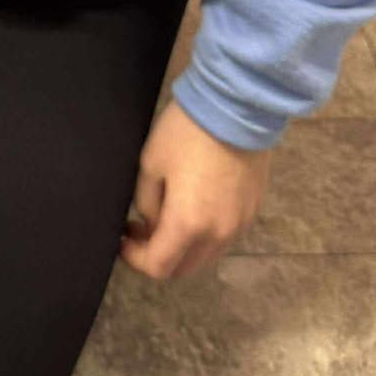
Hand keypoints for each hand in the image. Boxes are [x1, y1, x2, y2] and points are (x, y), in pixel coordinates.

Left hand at [120, 100, 270, 281]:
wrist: (236, 106)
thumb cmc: (186, 132)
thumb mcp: (150, 163)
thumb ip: (146, 202)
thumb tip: (152, 220)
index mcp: (188, 225)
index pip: (158, 266)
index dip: (134, 258)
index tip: (122, 238)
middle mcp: (218, 235)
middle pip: (184, 268)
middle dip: (158, 256)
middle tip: (140, 228)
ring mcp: (239, 224)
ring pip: (205, 255)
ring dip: (182, 246)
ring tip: (166, 215)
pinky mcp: (252, 210)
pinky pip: (223, 236)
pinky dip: (204, 233)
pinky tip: (194, 205)